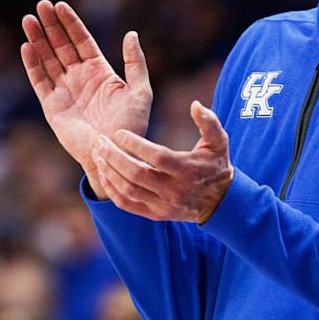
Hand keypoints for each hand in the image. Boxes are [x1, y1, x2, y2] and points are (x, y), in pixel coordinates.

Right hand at [21, 0, 152, 197]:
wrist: (115, 154)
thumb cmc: (132, 126)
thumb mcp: (141, 91)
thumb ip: (135, 63)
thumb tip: (131, 33)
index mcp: (100, 71)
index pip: (82, 41)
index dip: (71, 23)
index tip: (60, 5)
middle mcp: (80, 78)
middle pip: (61, 45)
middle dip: (51, 25)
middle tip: (41, 5)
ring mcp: (65, 91)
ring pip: (48, 59)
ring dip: (38, 39)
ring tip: (28, 20)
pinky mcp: (53, 107)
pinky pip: (40, 81)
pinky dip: (33, 64)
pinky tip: (27, 47)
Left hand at [93, 101, 233, 223]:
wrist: (220, 201)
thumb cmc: (216, 164)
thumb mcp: (219, 141)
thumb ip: (209, 121)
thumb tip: (195, 104)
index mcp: (187, 170)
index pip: (157, 157)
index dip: (136, 145)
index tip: (119, 133)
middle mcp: (174, 190)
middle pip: (137, 175)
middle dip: (114, 157)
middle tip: (100, 141)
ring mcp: (163, 205)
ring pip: (128, 190)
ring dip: (109, 172)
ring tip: (98, 154)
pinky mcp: (155, 215)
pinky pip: (127, 204)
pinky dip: (112, 190)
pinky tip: (104, 173)